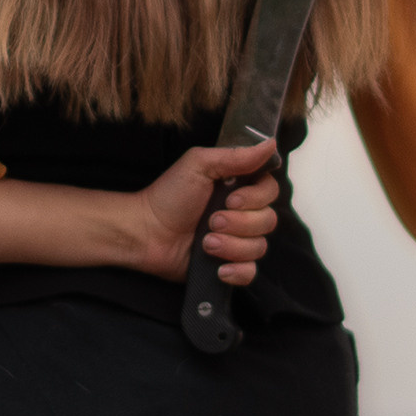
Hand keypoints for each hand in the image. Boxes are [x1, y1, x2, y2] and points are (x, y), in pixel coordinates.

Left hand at [135, 141, 279, 284]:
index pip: (270, 191)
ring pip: (259, 247)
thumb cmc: (168, 196)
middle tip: (211, 221)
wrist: (146, 232)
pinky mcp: (228, 264)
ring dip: (231, 246)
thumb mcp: (199, 165)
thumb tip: (270, 144)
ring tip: (205, 242)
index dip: (255, 198)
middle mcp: (242, 213)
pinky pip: (251, 272)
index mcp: (238, 187)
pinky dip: (237, 271)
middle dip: (238, 223)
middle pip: (268, 220)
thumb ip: (236, 156)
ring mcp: (236, 240)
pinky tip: (219, 268)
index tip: (230, 200)